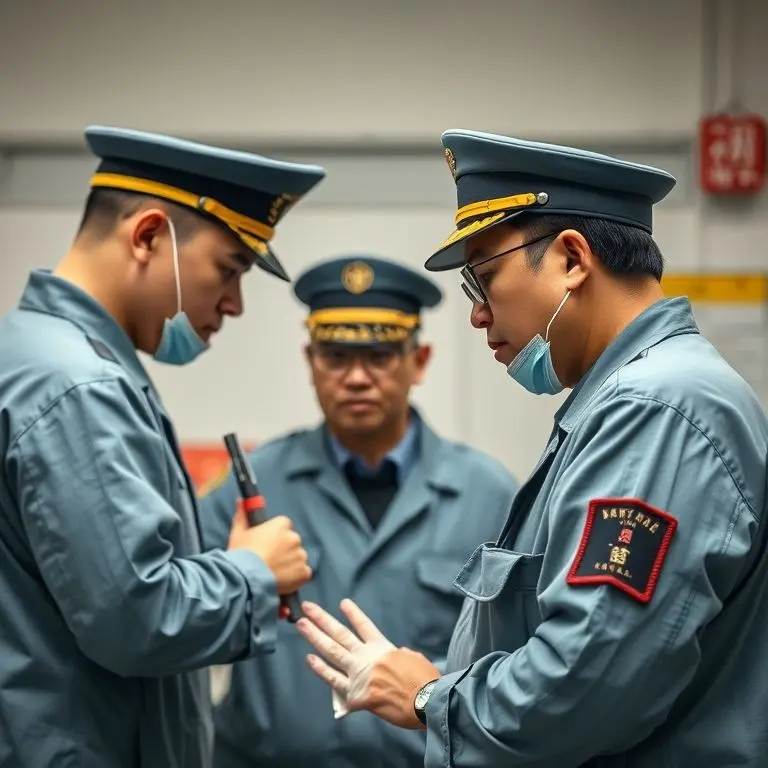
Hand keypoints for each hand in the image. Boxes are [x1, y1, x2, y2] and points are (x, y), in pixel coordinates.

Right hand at [228, 501, 311, 593]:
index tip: (268, 543)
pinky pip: (303, 572)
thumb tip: (242, 501)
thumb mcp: (238, 533)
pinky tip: (283, 581)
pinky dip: (296, 577)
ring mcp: (300, 555)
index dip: (276, 535)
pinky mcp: (304, 572)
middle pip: (292, 541)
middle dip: (284, 549)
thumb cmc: (241, 554)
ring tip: (275, 572)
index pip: (284, 525)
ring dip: (290, 562)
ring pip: (298, 557)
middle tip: (270, 559)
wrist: (246, 579)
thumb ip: (243, 516)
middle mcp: (294, 538)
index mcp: (281, 525)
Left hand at [296, 599, 440, 728]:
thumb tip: (396, 654)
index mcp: (383, 647)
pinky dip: (320, 669)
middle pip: (340, 633)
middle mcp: (367, 657)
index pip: (364, 625)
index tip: (342, 603)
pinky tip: (309, 659)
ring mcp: (358, 674)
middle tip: (307, 607)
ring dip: (314, 636)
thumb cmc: (424, 680)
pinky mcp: (355, 695)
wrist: (425, 701)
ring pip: (331, 651)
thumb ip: (400, 654)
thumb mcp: (415, 658)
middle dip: (322, 619)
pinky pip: (333, 681)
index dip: (352, 613)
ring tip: (301, 624)